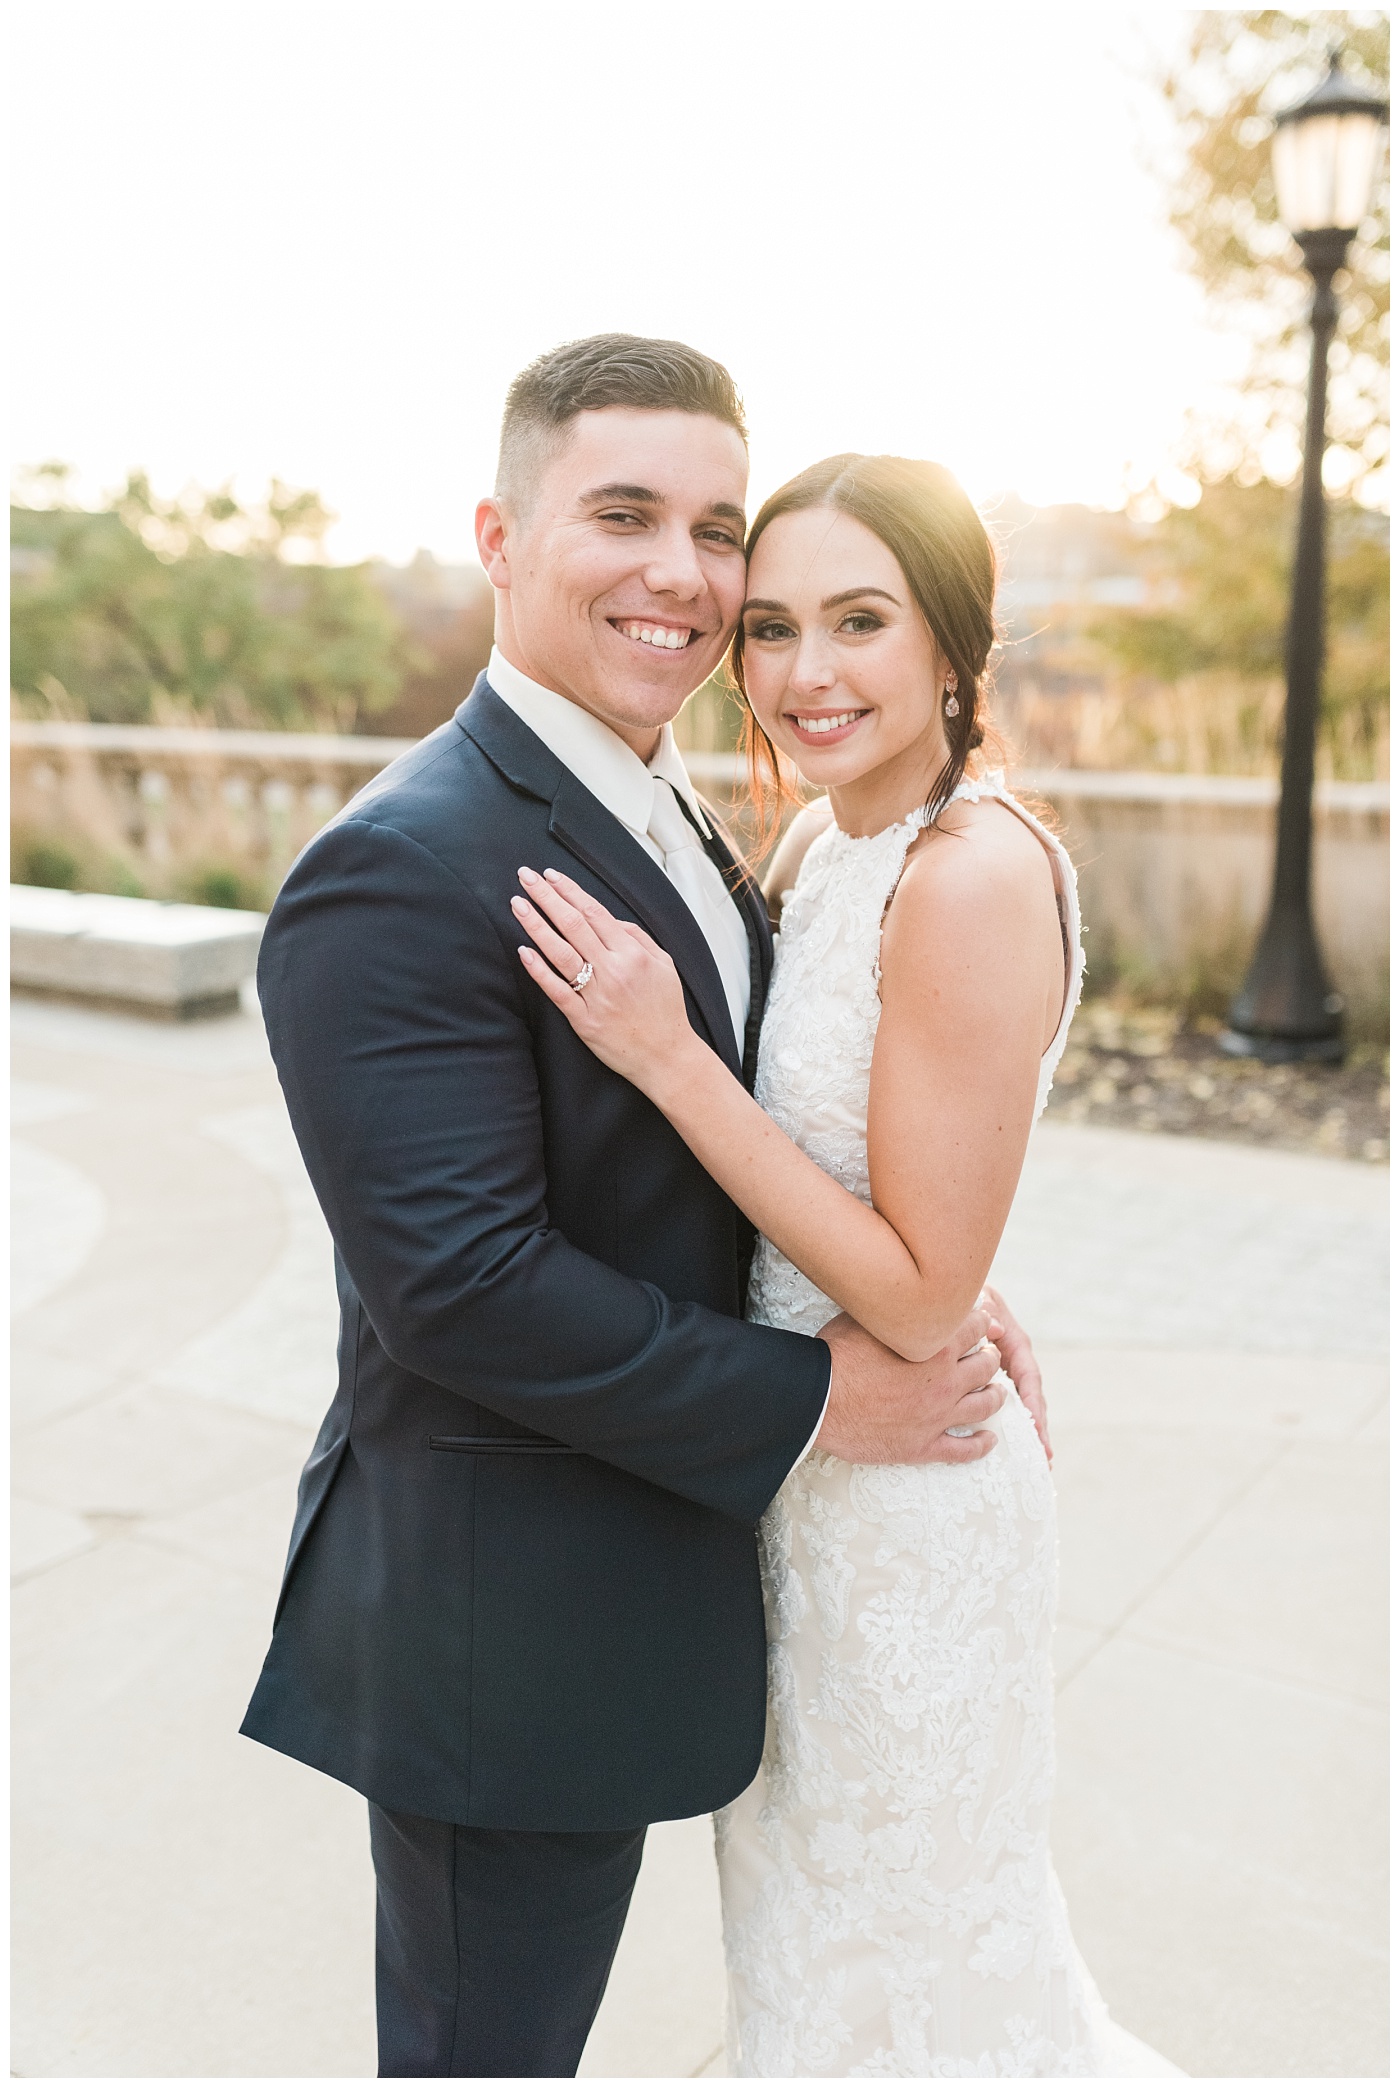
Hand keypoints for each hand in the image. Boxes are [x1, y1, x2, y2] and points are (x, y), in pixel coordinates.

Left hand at [511, 867, 701, 1094]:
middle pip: (573, 925)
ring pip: (560, 953)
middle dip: (546, 897)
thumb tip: (607, 918)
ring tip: (518, 905)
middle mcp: (613, 970)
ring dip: (536, 926)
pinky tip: (523, 951)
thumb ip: (637, 936)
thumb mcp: (664, 965)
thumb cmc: (665, 1010)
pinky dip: (539, 970)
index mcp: (632, 953)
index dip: (569, 891)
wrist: (666, 1056)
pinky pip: (557, 991)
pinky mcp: (583, 1020)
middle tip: (526, 877)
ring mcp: (596, 996)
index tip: (551, 876)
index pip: (594, 912)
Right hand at [817, 1308, 1006, 1464]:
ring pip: (986, 1405)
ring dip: (996, 1396)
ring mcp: (937, 1416)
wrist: (816, 1402)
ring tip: (997, 1393)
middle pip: (988, 1365)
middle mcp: (945, 1380)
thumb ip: (896, 1308)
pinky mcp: (924, 1446)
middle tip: (985, 1356)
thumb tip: (904, 1292)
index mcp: (935, 1345)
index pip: (978, 1326)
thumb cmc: (835, 1355)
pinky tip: (989, 1439)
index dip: (981, 1322)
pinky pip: (965, 1449)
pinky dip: (982, 1444)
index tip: (980, 1324)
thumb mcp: (866, 1318)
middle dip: (989, 1356)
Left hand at [980, 1284, 1050, 1463]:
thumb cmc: (971, 1299)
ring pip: (1025, 1403)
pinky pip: (1011, 1403)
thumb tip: (995, 1329)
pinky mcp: (1001, 1378)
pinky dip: (1017, 1424)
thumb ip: (987, 1312)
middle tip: (1045, 1455)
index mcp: (1015, 1343)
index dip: (1031, 1400)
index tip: (1034, 1423)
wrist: (964, 1295)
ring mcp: (1011, 1371)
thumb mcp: (981, 1301)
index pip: (1028, 1375)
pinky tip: (1020, 1448)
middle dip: (1040, 1426)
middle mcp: (1018, 1360)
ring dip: (1034, 1431)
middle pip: (1033, 1396)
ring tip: (1042, 1460)